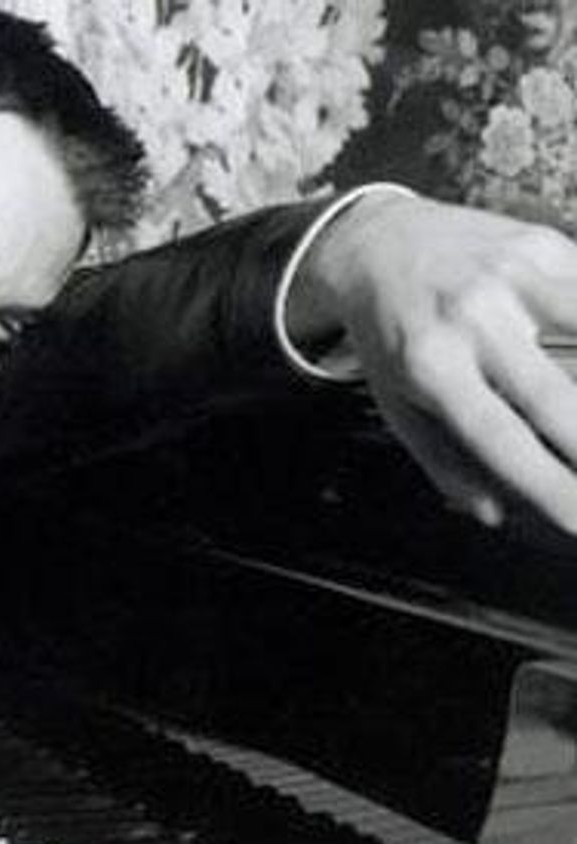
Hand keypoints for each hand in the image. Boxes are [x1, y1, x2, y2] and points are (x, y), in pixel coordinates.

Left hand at [301, 194, 576, 532]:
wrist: (376, 243)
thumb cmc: (390, 334)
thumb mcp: (394, 400)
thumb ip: (441, 459)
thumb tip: (491, 511)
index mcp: (430, 366)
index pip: (499, 439)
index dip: (549, 484)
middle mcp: (471, 320)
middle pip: (556, 397)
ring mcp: (511, 277)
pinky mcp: (542, 247)